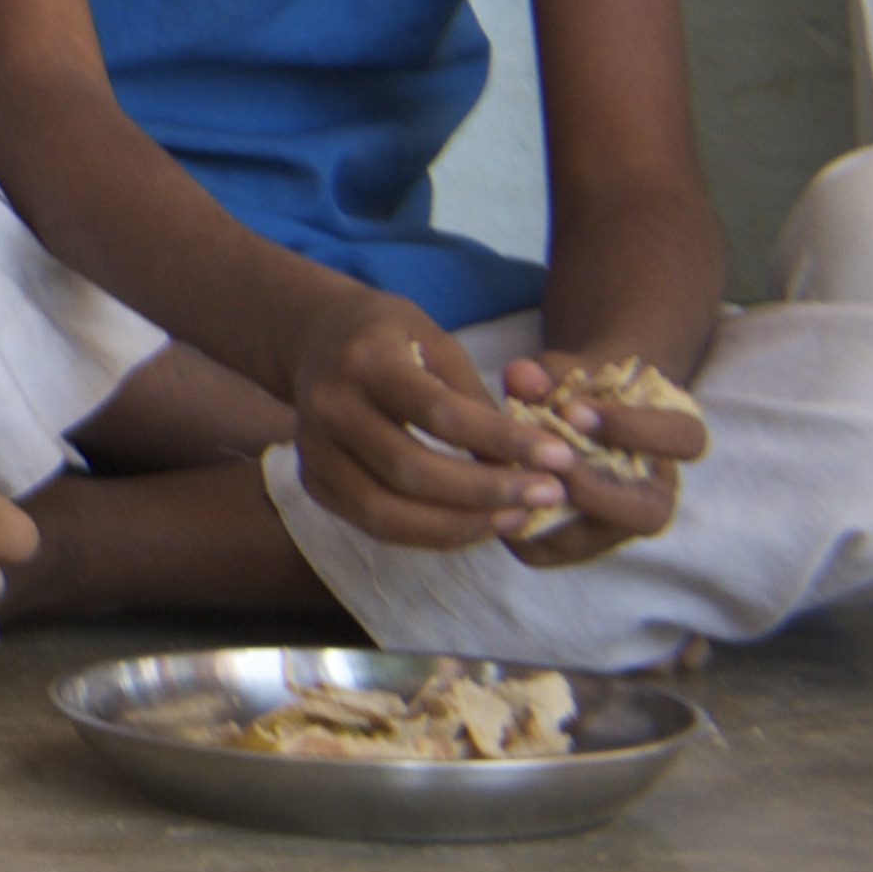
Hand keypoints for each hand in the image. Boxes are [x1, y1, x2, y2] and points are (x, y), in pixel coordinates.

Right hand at [281, 286, 554, 550]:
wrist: (314, 338)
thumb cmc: (392, 337)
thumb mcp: (437, 342)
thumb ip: (475, 401)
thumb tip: (523, 465)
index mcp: (364, 361)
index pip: (439, 413)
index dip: (503, 441)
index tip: (560, 456)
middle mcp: (328, 406)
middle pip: (411, 470)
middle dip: (488, 491)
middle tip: (548, 494)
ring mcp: (312, 449)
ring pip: (385, 511)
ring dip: (460, 524)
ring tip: (516, 517)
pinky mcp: (312, 480)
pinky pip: (373, 525)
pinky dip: (429, 534)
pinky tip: (474, 523)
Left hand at [502, 347, 714, 563]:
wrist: (555, 427)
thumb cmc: (572, 391)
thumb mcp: (562, 373)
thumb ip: (546, 374)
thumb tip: (522, 377)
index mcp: (671, 444)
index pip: (686, 439)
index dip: (633, 427)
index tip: (573, 411)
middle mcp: (654, 496)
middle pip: (652, 513)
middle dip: (595, 487)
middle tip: (545, 459)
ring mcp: (615, 528)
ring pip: (597, 538)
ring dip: (550, 508)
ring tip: (511, 474)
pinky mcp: (570, 546)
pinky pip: (550, 547)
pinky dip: (517, 520)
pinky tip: (491, 491)